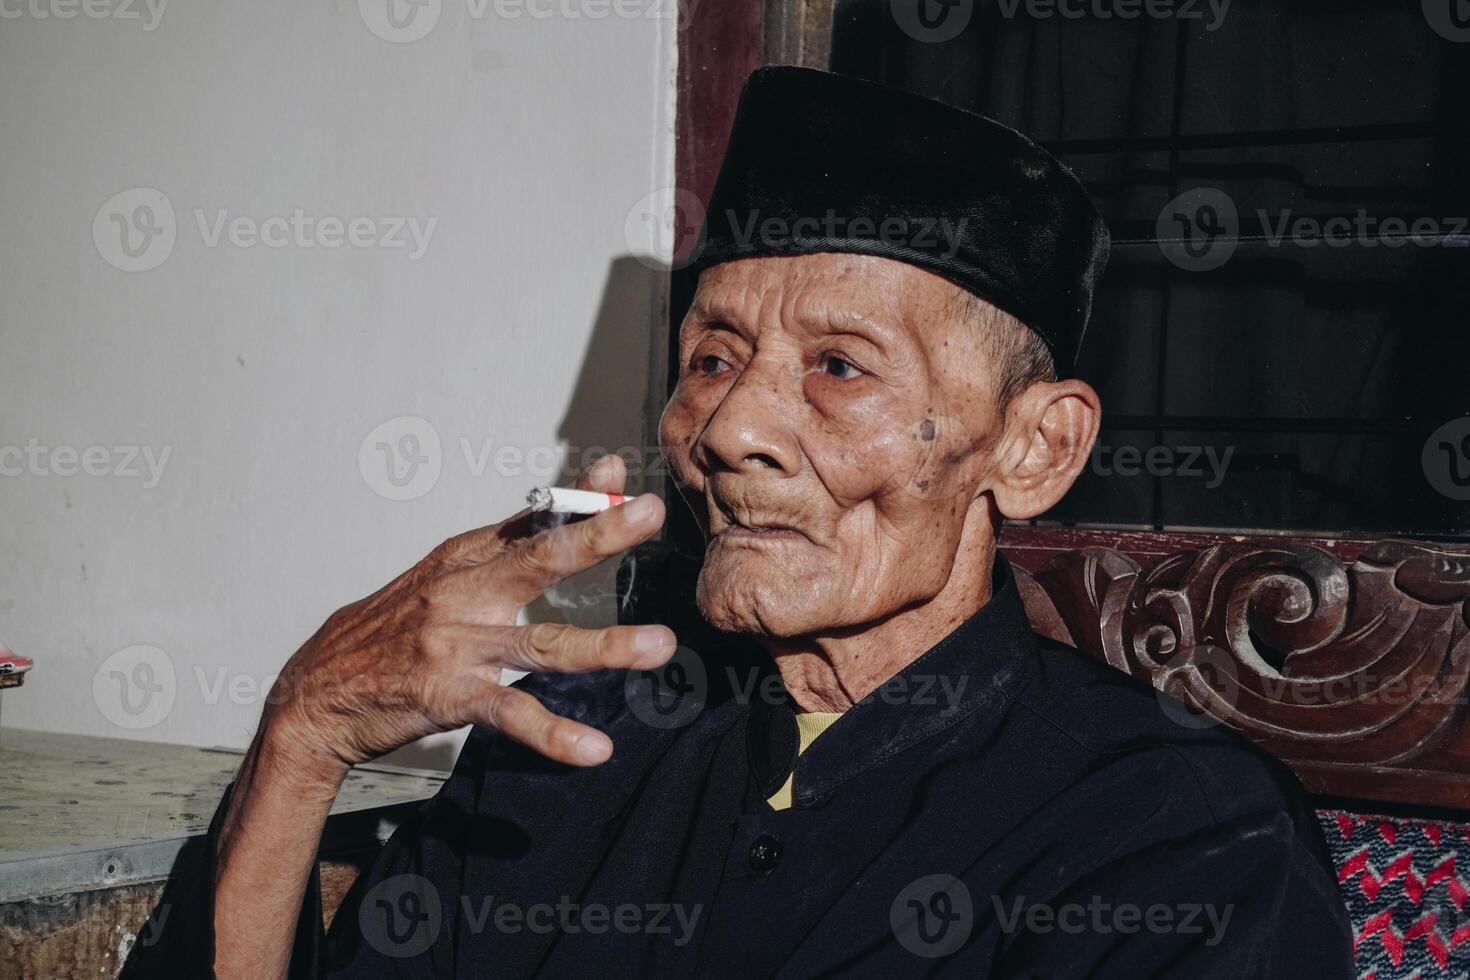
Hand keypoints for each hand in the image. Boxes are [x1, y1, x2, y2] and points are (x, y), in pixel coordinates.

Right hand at [262, 454, 672, 775]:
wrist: (315, 691)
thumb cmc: (392, 628)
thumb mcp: (443, 576)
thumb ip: (508, 545)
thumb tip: (566, 506)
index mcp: (463, 558)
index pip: (530, 519)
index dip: (578, 495)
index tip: (618, 472)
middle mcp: (462, 592)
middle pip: (539, 557)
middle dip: (599, 533)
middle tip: (652, 513)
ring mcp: (455, 644)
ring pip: (541, 643)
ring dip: (605, 646)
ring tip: (660, 645)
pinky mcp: (447, 695)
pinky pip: (510, 714)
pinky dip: (554, 734)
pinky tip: (593, 749)